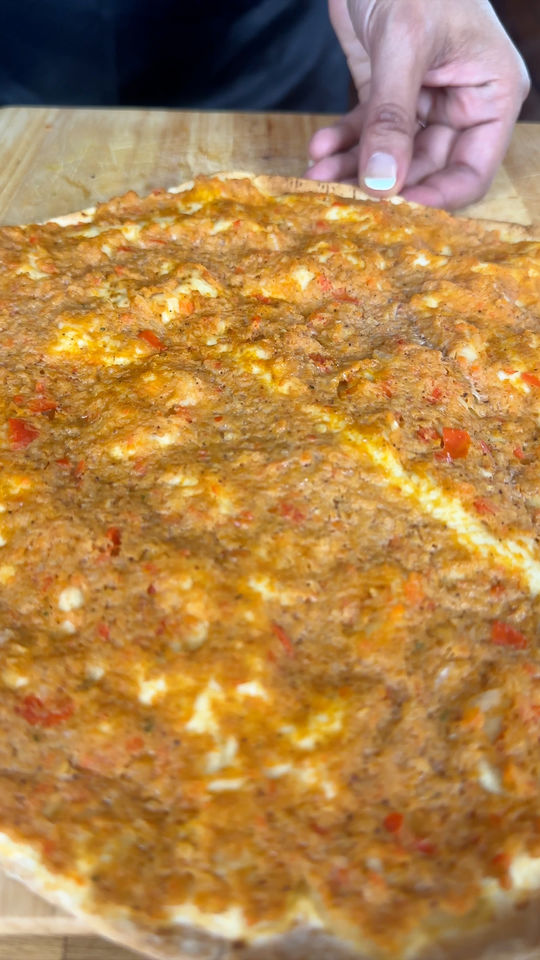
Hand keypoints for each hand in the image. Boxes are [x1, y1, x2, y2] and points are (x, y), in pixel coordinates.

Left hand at [306, 0, 529, 208]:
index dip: (436, 198)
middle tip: (341, 198)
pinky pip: (367, 132)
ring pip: (390, 156)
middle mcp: (460, 105)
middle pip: (424, 169)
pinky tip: (319, 150)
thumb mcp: (405, 44)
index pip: (472, 170)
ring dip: (354, 168)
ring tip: (318, 176)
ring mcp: (423, 102)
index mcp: (489, 94)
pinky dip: (343, 143)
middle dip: (382, 183)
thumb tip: (382, 183)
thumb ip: (392, 117)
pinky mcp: (387, 94)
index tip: (395, 212)